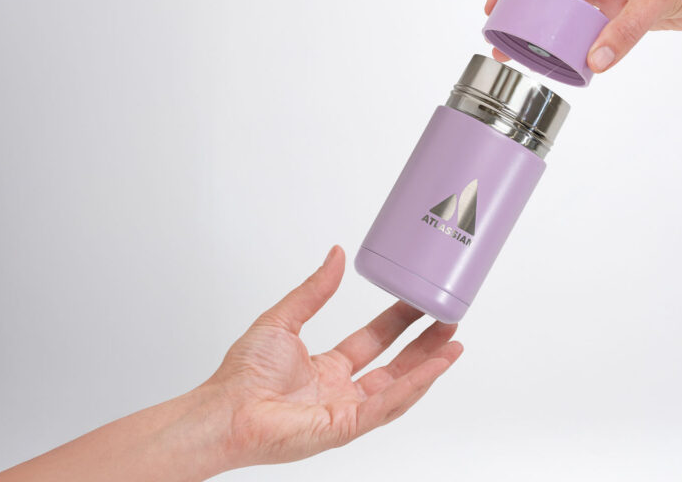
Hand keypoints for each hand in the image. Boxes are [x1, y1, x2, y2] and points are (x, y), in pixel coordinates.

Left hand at [206, 245, 462, 466]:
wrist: (227, 410)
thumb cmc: (243, 375)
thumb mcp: (283, 319)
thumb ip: (314, 290)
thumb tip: (336, 255)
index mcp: (327, 368)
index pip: (374, 342)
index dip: (400, 322)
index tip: (419, 301)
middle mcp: (341, 391)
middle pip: (396, 364)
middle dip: (425, 343)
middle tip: (449, 319)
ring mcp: (348, 411)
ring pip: (400, 387)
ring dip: (430, 366)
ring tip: (454, 344)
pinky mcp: (348, 427)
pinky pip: (388, 405)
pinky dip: (414, 385)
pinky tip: (434, 366)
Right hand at [486, 0, 681, 72]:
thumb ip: (624, 30)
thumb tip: (594, 61)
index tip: (495, 3)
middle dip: (518, 8)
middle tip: (500, 35)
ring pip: (560, 6)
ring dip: (539, 28)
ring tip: (518, 51)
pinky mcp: (619, 10)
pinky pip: (583, 25)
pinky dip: (567, 40)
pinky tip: (556, 57)